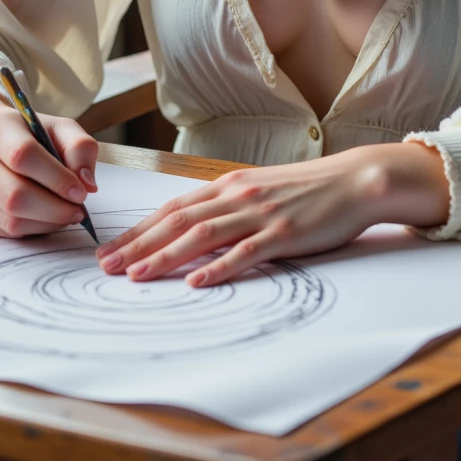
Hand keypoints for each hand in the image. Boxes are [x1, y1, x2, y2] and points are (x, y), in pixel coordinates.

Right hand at [0, 89, 98, 237]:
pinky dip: (35, 229)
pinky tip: (48, 217)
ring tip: (67, 212)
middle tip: (78, 209)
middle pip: (15, 194)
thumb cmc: (33, 135)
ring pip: (11, 218)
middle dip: (54, 208)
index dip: (56, 178)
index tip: (81, 192)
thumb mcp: (60, 128)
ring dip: (48, 222)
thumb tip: (86, 184)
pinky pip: (7, 231)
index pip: (23, 156)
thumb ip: (80, 148)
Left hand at [96, 142, 448, 287]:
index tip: (111, 250)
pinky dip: (217, 268)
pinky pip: (245, 252)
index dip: (139, 230)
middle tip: (107, 267)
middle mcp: (237, 195)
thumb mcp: (259, 190)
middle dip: (139, 245)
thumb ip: (227, 207)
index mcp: (228, 185)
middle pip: (178, 221)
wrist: (353, 179)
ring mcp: (260, 213)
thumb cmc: (307, 189)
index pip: (172, 208)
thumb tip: (192, 230)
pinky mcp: (284, 232)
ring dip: (166, 257)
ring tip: (138, 276)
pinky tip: (196, 281)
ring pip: (202, 236)